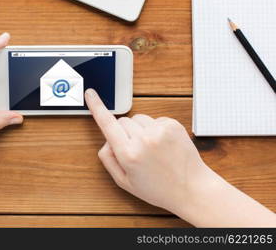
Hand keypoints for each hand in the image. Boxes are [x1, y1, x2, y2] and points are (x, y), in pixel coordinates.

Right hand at [84, 88, 213, 213]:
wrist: (192, 188)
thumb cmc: (158, 189)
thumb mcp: (124, 181)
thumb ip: (108, 159)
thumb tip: (106, 139)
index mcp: (128, 154)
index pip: (107, 124)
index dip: (96, 107)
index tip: (90, 94)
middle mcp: (143, 140)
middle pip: (122, 121)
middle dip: (123, 132)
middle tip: (135, 150)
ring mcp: (159, 131)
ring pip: (137, 119)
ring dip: (139, 130)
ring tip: (151, 149)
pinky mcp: (172, 125)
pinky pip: (154, 120)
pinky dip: (155, 129)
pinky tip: (162, 145)